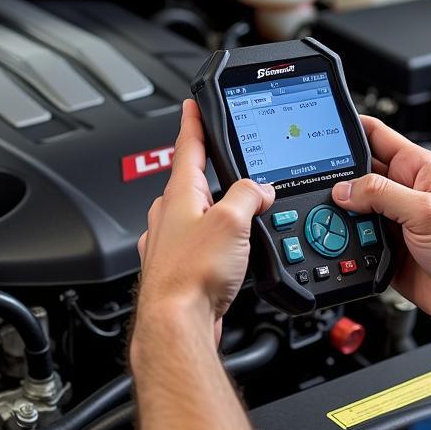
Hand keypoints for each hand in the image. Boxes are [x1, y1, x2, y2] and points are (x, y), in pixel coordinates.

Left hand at [134, 99, 274, 337]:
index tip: (192, 104)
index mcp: (179, 195)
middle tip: (232, 166)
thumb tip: (260, 189)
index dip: (193, 122)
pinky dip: (219, 242)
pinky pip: (202, 244)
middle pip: (192, 181)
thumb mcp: (233, 221)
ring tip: (244, 218)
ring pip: (198, 216)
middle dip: (212, 173)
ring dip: (220, 212)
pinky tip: (233, 255)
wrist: (177, 325)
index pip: (187, 146)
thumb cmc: (192, 275)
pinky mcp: (180, 270)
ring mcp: (172, 244)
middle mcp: (169, 216)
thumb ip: (250, 196)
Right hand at [334, 115, 430, 325]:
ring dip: (340, 216)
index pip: (376, 135)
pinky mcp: (385, 250)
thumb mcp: (426, 211)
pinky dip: (346, 243)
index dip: (350, 128)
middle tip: (315, 183)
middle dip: (336, 178)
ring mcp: (392, 221)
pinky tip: (341, 244)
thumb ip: (382, 195)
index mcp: (416, 169)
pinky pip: (356, 241)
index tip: (323, 128)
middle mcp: (402, 191)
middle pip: (357, 174)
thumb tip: (344, 189)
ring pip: (352, 210)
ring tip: (330, 218)